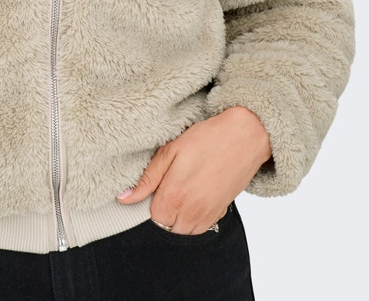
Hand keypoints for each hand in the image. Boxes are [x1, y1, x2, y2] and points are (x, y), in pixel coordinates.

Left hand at [117, 107, 271, 234]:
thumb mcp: (170, 151)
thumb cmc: (207, 139)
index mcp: (175, 195)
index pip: (152, 215)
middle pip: (166, 225)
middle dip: (164, 209)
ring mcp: (208, 216)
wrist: (244, 137)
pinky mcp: (221, 214)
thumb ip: (147, 178)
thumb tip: (124, 198)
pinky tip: (196, 195)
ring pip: (183, 230)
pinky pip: (201, 228)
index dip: (152, 198)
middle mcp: (191, 211)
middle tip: (172, 183)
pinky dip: (194, 217)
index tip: (159, 183)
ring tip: (184, 188)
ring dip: (179, 215)